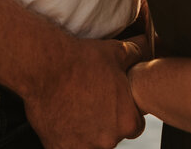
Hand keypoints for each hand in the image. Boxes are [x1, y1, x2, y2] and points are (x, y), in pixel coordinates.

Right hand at [26, 37, 144, 148]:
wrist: (45, 68)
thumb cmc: (81, 61)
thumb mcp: (117, 53)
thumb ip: (136, 58)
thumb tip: (146, 52)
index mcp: (127, 121)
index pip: (134, 125)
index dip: (124, 113)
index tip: (112, 104)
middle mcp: (108, 139)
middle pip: (112, 136)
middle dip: (105, 124)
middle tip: (91, 103)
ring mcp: (83, 147)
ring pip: (91, 143)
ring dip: (87, 132)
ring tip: (76, 109)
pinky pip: (69, 146)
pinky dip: (67, 136)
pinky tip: (63, 117)